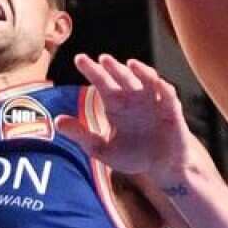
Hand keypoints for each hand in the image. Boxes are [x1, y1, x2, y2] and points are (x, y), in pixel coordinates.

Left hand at [56, 54, 196, 186]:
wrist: (162, 168)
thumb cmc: (134, 156)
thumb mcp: (103, 149)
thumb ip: (81, 135)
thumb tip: (56, 122)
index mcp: (116, 104)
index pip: (102, 82)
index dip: (91, 70)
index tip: (79, 59)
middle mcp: (133, 98)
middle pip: (122, 77)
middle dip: (113, 67)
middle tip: (103, 59)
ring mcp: (153, 102)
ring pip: (146, 79)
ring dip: (140, 71)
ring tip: (130, 64)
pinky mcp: (171, 110)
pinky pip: (168, 95)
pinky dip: (163, 87)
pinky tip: (157, 82)